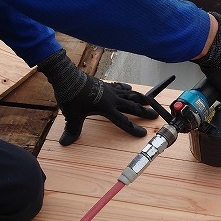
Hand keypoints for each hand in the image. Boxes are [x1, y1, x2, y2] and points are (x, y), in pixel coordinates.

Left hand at [37, 49, 157, 145]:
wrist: (67, 77)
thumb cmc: (71, 97)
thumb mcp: (72, 116)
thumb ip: (72, 130)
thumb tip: (64, 142)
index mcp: (106, 108)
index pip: (123, 121)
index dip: (133, 129)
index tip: (143, 133)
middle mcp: (111, 99)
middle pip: (132, 106)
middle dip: (144, 112)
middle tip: (155, 115)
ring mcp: (109, 90)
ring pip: (128, 95)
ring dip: (139, 99)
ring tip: (149, 101)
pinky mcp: (104, 84)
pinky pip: (119, 86)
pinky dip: (126, 89)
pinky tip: (130, 89)